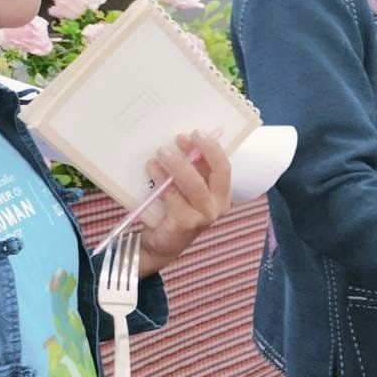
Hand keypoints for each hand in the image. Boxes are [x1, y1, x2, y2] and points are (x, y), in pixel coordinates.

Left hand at [138, 131, 233, 278]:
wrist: (160, 244)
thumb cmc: (174, 211)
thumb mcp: (186, 189)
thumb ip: (190, 172)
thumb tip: (181, 143)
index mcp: (222, 194)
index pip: (224, 167)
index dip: (213, 149)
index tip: (197, 133)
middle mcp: (218, 205)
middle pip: (217, 174)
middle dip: (201, 152)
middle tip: (181, 137)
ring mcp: (204, 216)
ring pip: (195, 185)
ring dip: (178, 165)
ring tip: (161, 152)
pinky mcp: (185, 224)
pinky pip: (174, 198)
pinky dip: (162, 181)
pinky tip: (152, 168)